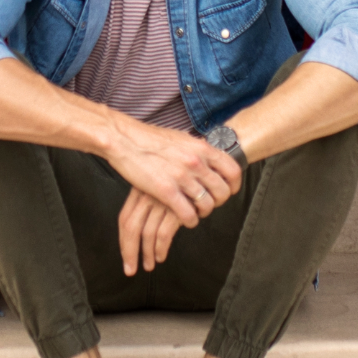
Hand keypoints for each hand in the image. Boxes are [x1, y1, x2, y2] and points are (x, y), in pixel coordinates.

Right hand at [98, 114, 242, 226]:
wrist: (124, 139)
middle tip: (209, 204)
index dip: (233, 185)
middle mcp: (195, 162)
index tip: (228, 190)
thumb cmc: (148, 138)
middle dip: (218, 202)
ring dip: (203, 212)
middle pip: (222, 191)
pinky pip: (188, 214)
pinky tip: (186, 219)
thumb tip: (207, 156)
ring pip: (206, 205)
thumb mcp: (181, 138)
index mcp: (201, 148)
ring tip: (196, 212)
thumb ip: (196, 150)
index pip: (232, 170)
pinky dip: (189, 220)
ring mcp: (181, 177)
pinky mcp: (166, 191)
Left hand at [116, 188, 185, 276]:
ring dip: (147, 253)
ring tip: (149, 264)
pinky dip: (161, 248)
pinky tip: (161, 255)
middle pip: (131, 228)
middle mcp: (148, 195)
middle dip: (130, 252)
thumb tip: (140, 231)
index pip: (124, 218)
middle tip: (131, 269)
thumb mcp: (160, 186)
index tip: (125, 256)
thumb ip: (149, 203)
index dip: (123, 241)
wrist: (204, 169)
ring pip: (147, 233)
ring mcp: (161, 201)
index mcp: (140, 189)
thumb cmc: (182, 180)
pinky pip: (164, 233)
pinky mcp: (177, 207)